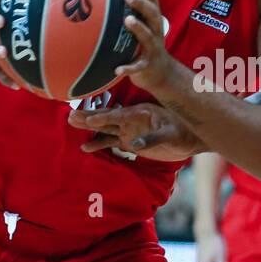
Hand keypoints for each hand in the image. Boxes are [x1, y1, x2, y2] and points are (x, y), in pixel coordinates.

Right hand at [67, 102, 202, 160]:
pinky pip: (111, 143)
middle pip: (107, 118)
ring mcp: (130, 131)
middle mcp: (132, 121)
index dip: (103, 116)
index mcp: (141, 114)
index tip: (88, 118)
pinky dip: (99, 144)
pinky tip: (86, 147)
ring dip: (89, 128)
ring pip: (105, 129)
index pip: (118, 115)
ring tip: (71, 123)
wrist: (190, 139)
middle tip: (70, 115)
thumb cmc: (183, 133)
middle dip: (88, 117)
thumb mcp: (171, 135)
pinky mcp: (130, 142)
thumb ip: (153, 139)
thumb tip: (135, 145)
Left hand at [116, 0, 181, 96]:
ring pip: (148, 36)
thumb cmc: (143, 46)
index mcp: (152, 20)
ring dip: (139, 28)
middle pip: (152, 13)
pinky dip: (129, 68)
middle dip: (141, 3)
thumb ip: (126, 13)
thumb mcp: (140, 27)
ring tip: (128, 20)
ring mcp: (152, 48)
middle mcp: (155, 31)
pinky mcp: (147, 65)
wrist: (160, 74)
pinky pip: (138, 66)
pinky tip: (117, 69)